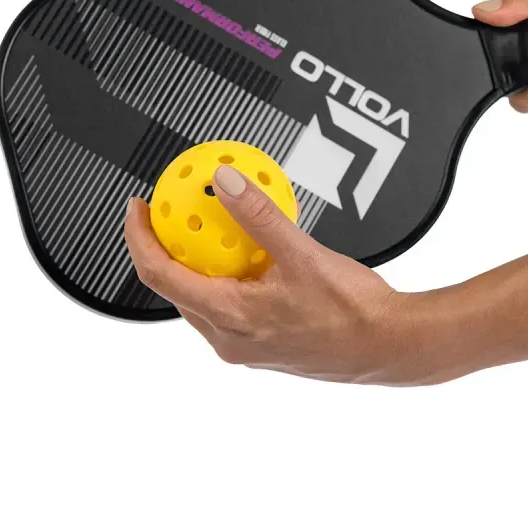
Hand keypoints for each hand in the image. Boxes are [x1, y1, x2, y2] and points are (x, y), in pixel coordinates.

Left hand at [124, 166, 419, 384]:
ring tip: (210, 227)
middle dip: (165, 246)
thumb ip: (257, 216)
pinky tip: (252, 252)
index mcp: (229, 318)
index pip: (160, 275)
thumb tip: (223, 183)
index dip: (140, 238)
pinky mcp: (264, 343)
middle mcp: (230, 338)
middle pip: (175, 287)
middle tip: (168, 212)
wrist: (388, 345)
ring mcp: (246, 344)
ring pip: (203, 297)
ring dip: (199, 262)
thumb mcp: (301, 254)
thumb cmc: (352, 313)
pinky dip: (228, 274)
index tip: (139, 207)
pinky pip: (230, 303)